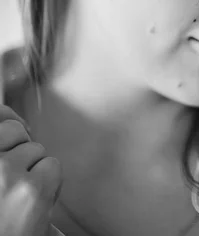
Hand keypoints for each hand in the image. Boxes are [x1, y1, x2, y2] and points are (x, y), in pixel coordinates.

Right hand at [0, 105, 62, 235]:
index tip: (13, 135)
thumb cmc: (0, 219)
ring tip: (23, 195)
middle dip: (20, 147)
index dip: (6, 122)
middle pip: (14, 130)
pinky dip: (50, 182)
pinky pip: (52, 165)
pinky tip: (37, 201)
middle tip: (16, 175)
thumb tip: (10, 120)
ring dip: (35, 169)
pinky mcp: (32, 188)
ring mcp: (6, 174)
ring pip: (35, 149)